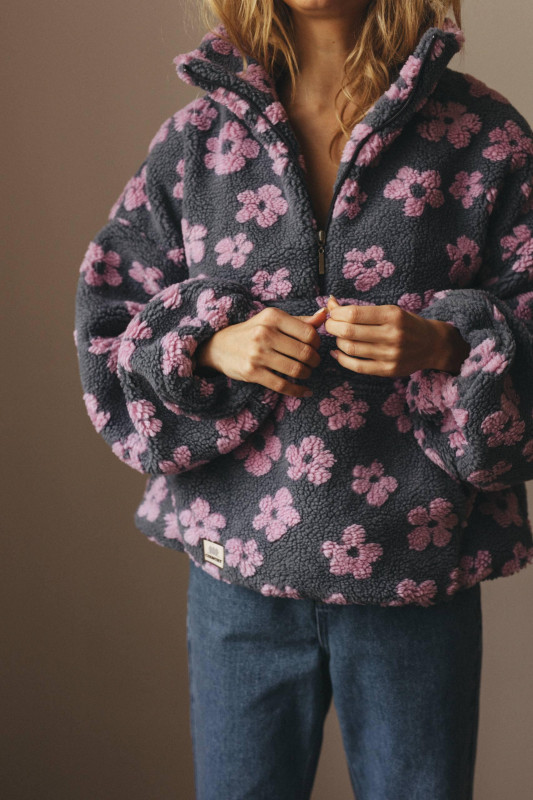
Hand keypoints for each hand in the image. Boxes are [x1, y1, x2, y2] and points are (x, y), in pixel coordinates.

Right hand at [194, 306, 328, 397]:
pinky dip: (297, 391)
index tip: (315, 348)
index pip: (309, 333)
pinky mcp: (252, 372)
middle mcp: (264, 333)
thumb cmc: (252, 331)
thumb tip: (324, 314)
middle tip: (313, 363)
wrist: (219, 346)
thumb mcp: (272, 320)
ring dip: (306, 374)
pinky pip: (282, 385)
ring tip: (306, 373)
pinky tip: (304, 391)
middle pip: (304, 352)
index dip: (318, 343)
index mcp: (272, 317)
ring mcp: (257, 354)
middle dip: (314, 361)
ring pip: (295, 369)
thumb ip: (299, 320)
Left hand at [324, 295, 469, 376]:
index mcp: (392, 315)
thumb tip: (331, 303)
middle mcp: (392, 335)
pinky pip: (358, 366)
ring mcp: (390, 354)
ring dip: (338, 341)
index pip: (354, 313)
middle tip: (329, 324)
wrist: (433, 345)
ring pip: (351, 348)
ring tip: (338, 336)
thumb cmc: (406, 324)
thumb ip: (361, 309)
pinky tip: (338, 352)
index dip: (336, 313)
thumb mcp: (389, 310)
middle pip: (349, 331)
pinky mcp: (388, 370)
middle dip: (332, 326)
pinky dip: (342, 359)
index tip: (331, 312)